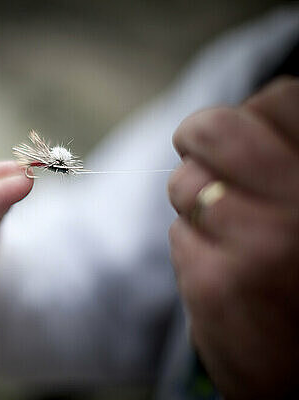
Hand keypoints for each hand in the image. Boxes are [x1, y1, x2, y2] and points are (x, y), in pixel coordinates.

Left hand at [168, 77, 298, 397]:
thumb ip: (290, 158)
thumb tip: (254, 111)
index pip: (278, 100)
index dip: (255, 114)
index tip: (253, 132)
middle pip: (213, 129)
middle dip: (202, 139)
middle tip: (205, 151)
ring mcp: (257, 245)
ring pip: (184, 184)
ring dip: (198, 201)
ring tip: (236, 232)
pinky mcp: (213, 285)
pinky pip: (178, 234)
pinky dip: (195, 246)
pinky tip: (229, 271)